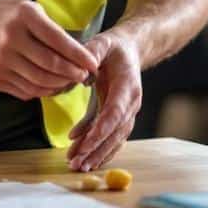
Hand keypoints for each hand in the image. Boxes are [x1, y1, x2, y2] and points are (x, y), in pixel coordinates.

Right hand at [0, 0, 99, 101]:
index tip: (93, 64)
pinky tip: (51, 85)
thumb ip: (52, 30)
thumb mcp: (30, 9)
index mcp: (24, 17)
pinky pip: (27, 91)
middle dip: (73, 73)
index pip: (58, 41)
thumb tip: (78, 56)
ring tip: (69, 81)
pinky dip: (43, 91)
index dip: (80, 55)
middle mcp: (11, 40)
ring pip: (40, 82)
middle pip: (51, 65)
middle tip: (83, 75)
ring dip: (60, 84)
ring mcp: (1, 62)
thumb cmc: (7, 15)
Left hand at [66, 31, 141, 171]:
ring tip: (76, 165)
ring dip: (96, 154)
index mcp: (128, 86)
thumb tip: (80, 66)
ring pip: (114, 139)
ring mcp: (128, 112)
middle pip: (115, 132)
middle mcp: (131, 103)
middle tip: (76, 164)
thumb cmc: (113, 48)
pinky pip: (110, 136)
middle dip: (96, 150)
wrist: (130, 51)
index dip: (100, 131)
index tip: (84, 145)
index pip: (115, 113)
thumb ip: (92, 51)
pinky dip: (96, 147)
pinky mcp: (120, 117)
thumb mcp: (103, 43)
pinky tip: (79, 151)